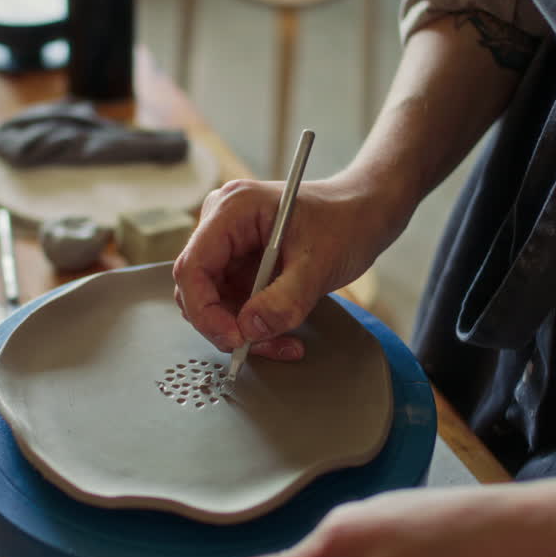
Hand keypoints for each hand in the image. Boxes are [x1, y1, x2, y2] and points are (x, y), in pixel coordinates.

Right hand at [172, 177, 396, 359]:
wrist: (363, 214)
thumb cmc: (345, 222)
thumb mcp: (319, 264)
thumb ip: (284, 300)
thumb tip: (249, 330)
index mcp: (232, 210)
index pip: (193, 266)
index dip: (204, 309)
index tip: (233, 337)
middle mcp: (221, 224)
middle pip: (197, 288)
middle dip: (226, 325)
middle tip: (259, 346)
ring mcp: (229, 246)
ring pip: (214, 303)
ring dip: (244, 331)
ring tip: (284, 342)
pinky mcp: (240, 265)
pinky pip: (234, 304)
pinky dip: (255, 326)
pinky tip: (284, 335)